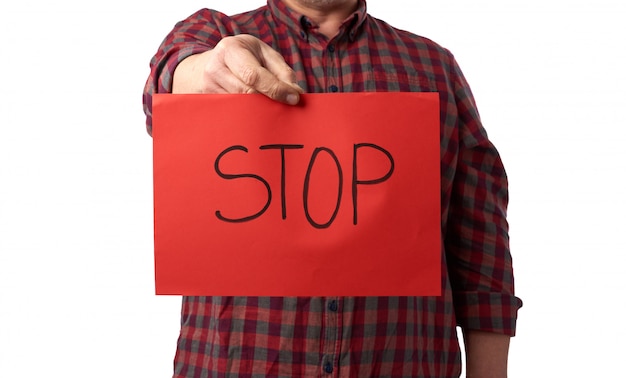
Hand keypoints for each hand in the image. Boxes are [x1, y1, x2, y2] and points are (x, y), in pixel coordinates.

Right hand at [172, 34, 302, 104]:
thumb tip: (296, 94)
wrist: (212, 61)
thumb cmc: (246, 56)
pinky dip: (248, 115)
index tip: (294, 98)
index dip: (275, 89)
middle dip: (269, 101)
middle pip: (246, 93)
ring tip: (271, 107)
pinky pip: (233, 113)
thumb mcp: (265, 54)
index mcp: (230, 50)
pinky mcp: (209, 102)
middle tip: (286, 105)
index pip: (253, 75)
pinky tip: (256, 112)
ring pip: (240, 107)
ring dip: (260, 110)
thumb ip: (282, 72)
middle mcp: (215, 68)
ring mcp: (209, 87)